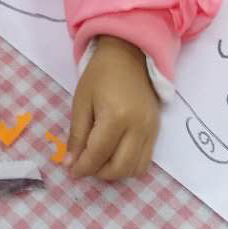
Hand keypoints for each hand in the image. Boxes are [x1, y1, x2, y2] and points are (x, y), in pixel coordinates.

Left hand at [67, 36, 159, 180]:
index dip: (82, 167)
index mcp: (116, 116)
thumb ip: (77, 135)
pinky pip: (145, 160)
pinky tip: (115, 154)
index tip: (71, 171)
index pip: (98, 154)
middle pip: (120, 168)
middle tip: (85, 165)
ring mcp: (151, 130)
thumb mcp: (81, 102)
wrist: (129, 56)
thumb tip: (70, 164)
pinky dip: (129, 165)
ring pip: (135, 169)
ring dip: (115, 172)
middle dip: (99, 172)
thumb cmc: (100, 75)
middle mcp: (138, 127)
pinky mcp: (157, 130)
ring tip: (100, 160)